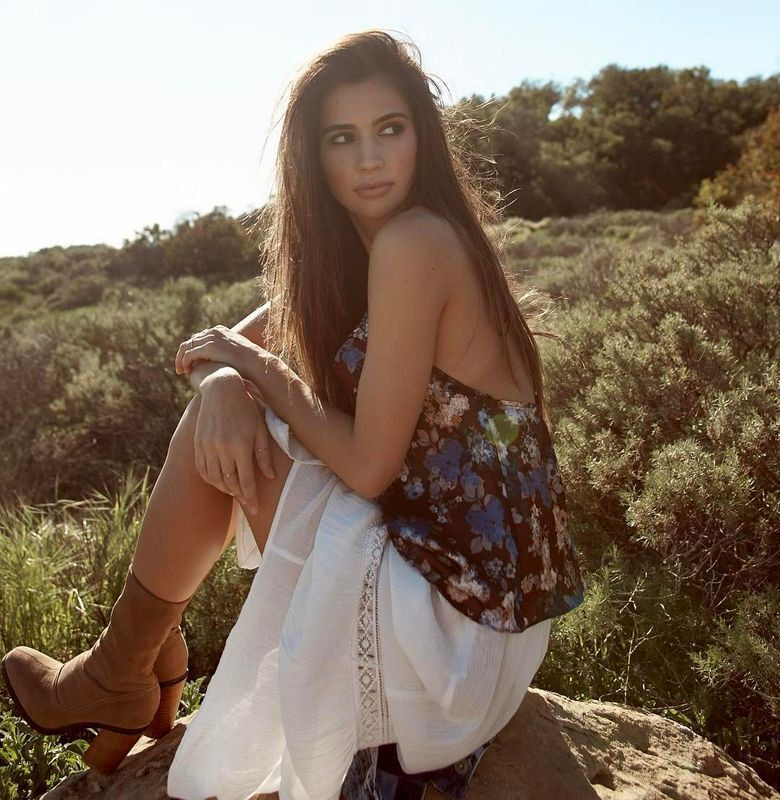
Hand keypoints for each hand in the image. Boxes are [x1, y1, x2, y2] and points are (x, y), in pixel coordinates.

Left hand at [175, 325, 259, 375]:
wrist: (256, 363)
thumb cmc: (250, 362)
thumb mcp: (238, 353)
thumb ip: (228, 352)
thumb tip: (226, 360)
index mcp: (220, 330)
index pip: (200, 337)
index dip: (193, 349)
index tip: (191, 361)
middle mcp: (214, 331)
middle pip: (191, 341)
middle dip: (184, 353)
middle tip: (181, 367)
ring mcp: (211, 338)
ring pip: (187, 347)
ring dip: (181, 359)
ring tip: (181, 371)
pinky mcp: (208, 348)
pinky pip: (189, 354)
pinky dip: (184, 362)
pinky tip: (185, 371)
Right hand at [194, 375, 275, 513]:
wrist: (221, 390)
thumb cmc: (246, 410)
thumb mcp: (260, 430)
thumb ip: (264, 456)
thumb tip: (270, 478)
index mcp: (240, 446)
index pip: (246, 481)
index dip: (251, 497)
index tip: (255, 510)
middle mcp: (222, 449)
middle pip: (230, 483)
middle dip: (240, 496)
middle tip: (247, 503)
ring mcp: (208, 447)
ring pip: (215, 479)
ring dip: (225, 489)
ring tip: (236, 492)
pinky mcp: (198, 444)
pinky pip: (203, 470)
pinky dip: (211, 480)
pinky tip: (220, 481)